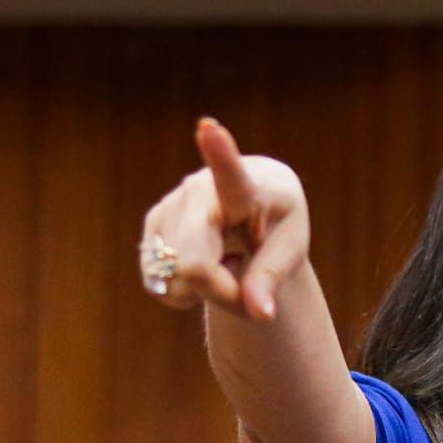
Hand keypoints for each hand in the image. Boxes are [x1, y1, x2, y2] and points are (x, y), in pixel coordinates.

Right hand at [137, 117, 309, 321]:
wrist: (255, 206)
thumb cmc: (280, 224)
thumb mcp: (290, 250)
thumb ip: (272, 281)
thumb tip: (260, 314)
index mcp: (246, 187)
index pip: (230, 174)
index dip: (218, 153)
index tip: (209, 128)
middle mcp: (200, 189)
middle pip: (195, 265)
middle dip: (222, 294)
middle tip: (248, 295)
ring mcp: (170, 206)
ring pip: (174, 280)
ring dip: (204, 295)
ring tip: (229, 268)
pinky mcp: (152, 225)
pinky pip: (159, 283)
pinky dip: (184, 292)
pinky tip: (204, 266)